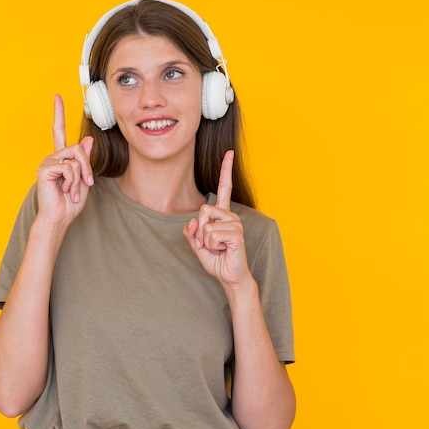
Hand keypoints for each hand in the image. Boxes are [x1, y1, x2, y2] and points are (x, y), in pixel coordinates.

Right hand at [35, 95, 93, 227]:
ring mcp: (47, 162)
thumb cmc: (70, 202)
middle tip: (86, 184)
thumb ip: (84, 160)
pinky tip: (65, 191)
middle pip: (78, 149)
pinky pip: (68, 167)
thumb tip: (86, 140)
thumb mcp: (83, 179)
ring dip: (80, 177)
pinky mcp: (44, 169)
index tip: (57, 97)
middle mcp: (52, 157)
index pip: (58, 131)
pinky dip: (73, 181)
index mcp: (61, 158)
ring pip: (75, 158)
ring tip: (72, 191)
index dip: (58, 114)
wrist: (59, 218)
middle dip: (87, 168)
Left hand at [183, 150, 251, 289]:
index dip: (226, 170)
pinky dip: (211, 246)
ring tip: (218, 248)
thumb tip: (193, 221)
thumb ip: (191, 232)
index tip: (229, 152)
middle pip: (203, 209)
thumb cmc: (216, 260)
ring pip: (206, 225)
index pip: (224, 188)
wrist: (228, 276)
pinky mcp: (236, 235)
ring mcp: (235, 224)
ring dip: (205, 241)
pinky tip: (223, 250)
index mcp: (222, 214)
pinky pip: (211, 235)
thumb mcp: (197, 244)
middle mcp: (231, 216)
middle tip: (209, 243)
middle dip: (199, 230)